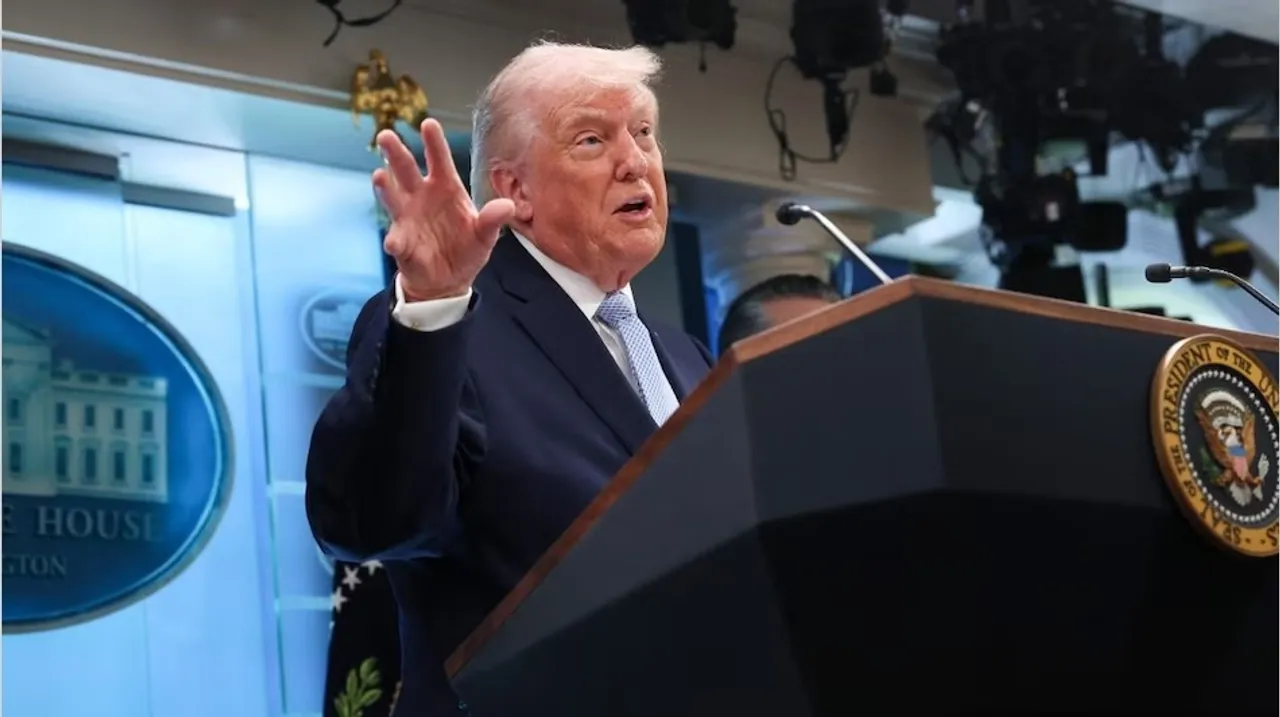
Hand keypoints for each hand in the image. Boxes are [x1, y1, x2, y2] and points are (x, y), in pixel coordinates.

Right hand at [374, 119, 514, 301]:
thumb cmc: (466, 248)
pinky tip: (394, 242)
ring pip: (393, 198)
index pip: (439, 160)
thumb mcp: (485, 235)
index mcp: (445, 187)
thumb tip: (507, 206)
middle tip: (386, 136)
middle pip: (406, 170)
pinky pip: (397, 240)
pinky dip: (395, 240)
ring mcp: (408, 217)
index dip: (433, 142)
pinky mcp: (402, 243)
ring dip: (386, 188)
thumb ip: (492, 219)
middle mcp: (422, 196)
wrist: (450, 279)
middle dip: (396, 153)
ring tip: (379, 177)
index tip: (428, 123)